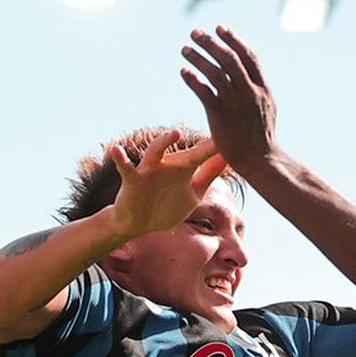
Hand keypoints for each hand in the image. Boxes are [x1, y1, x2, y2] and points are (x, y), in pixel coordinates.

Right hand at [109, 129, 223, 239]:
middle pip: (186, 154)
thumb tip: (226, 158)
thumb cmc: (166, 205)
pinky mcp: (133, 180)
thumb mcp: (192, 193)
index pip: (205, 158)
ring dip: (163, 142)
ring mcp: (149, 171)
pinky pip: (125, 168)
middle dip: (201, 147)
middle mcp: (168, 165)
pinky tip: (116, 149)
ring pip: (155, 153)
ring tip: (174, 133)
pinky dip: (120, 159)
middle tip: (217, 134)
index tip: (239, 138)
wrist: (139, 223)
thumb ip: (208, 175)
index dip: (219, 150)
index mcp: (184, 170)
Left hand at [180, 26, 278, 176]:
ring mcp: (235, 104)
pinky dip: (192, 79)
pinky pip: (203, 91)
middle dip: (211, 43)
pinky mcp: (221, 116)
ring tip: (185, 49)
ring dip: (198, 57)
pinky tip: (184, 72)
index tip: (219, 28)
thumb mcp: (267, 108)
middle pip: (229, 59)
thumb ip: (256, 88)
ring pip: (215, 72)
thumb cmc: (262, 137)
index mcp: (262, 88)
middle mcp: (249, 92)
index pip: (248, 56)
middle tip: (195, 33)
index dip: (233, 39)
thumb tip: (246, 72)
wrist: (261, 161)